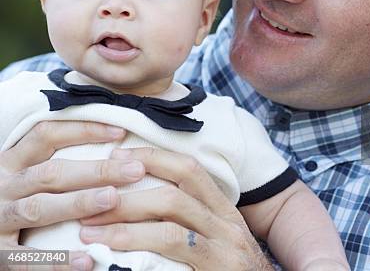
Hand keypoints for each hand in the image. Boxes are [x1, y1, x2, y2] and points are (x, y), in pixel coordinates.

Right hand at [0, 121, 144, 269]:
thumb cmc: (13, 198)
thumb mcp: (24, 175)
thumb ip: (58, 165)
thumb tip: (115, 150)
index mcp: (12, 162)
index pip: (47, 135)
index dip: (83, 131)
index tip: (120, 132)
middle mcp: (4, 187)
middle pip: (51, 173)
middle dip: (96, 171)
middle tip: (135, 170)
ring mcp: (0, 220)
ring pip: (39, 208)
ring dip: (77, 203)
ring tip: (112, 199)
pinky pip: (28, 257)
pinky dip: (58, 259)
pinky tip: (87, 259)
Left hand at [79, 148, 273, 270]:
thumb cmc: (234, 270)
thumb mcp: (220, 237)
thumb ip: (193, 219)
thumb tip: (143, 199)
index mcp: (225, 210)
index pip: (190, 170)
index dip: (153, 157)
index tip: (118, 156)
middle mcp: (228, 226)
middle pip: (177, 194)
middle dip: (128, 194)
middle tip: (91, 199)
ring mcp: (225, 252)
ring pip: (171, 228)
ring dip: (125, 226)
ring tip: (91, 231)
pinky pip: (174, 261)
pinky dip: (140, 255)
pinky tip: (114, 257)